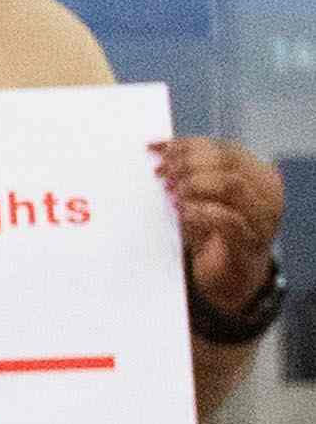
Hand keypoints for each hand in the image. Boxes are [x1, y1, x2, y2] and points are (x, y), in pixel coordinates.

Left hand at [162, 133, 283, 318]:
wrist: (230, 277)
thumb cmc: (212, 232)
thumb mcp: (201, 197)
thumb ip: (188, 174)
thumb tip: (156, 148)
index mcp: (258, 175)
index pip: (225, 148)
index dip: (189, 146)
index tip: (156, 149)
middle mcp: (267, 192)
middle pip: (228, 162)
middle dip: (189, 163)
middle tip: (162, 173)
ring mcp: (262, 218)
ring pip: (232, 185)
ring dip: (194, 184)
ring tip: (170, 192)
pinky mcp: (249, 243)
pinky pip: (227, 220)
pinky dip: (200, 212)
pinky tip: (181, 213)